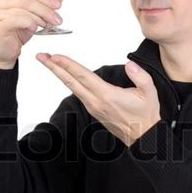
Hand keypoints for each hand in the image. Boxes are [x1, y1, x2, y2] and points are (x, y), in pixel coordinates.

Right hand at [0, 0, 63, 67]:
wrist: (4, 51)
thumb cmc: (16, 31)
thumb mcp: (32, 15)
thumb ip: (43, 3)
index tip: (58, 3)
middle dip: (45, 8)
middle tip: (57, 17)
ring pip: (23, 8)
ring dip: (40, 16)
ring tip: (47, 24)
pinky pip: (18, 19)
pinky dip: (30, 23)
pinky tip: (35, 28)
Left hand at [36, 53, 160, 146]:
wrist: (143, 136)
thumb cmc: (146, 115)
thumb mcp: (150, 93)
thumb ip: (140, 76)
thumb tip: (130, 64)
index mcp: (108, 96)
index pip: (84, 76)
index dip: (68, 65)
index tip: (56, 56)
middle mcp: (97, 102)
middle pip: (71, 82)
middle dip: (54, 68)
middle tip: (42, 56)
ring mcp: (93, 107)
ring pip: (72, 88)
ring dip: (60, 74)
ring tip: (51, 62)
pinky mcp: (94, 110)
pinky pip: (78, 93)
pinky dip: (70, 82)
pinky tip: (66, 76)